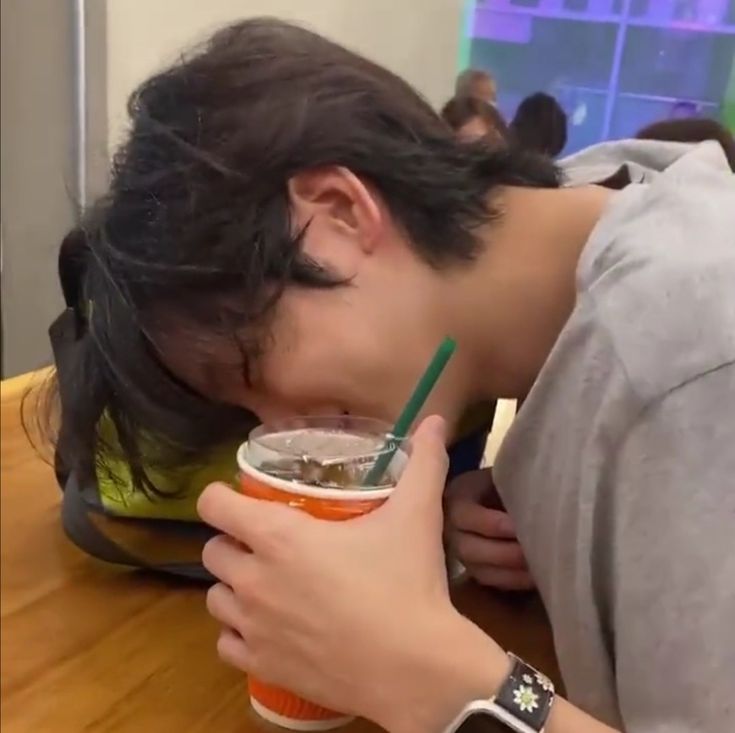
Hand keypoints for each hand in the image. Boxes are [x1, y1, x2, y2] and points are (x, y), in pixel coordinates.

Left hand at [198, 417, 507, 732]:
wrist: (416, 668)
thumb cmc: (407, 584)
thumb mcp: (417, 515)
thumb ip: (424, 462)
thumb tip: (434, 420)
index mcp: (279, 537)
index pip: (215, 505)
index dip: (220, 495)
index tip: (239, 496)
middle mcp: (254, 580)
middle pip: (213, 551)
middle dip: (233, 542)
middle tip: (267, 542)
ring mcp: (254, 628)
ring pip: (215, 599)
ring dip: (234, 586)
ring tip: (266, 584)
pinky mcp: (263, 666)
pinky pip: (227, 644)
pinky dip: (239, 633)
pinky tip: (267, 628)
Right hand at [445, 468, 533, 590]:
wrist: (491, 494)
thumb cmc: (500, 481)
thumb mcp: (500, 475)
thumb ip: (510, 482)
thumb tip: (538, 491)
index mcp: (456, 498)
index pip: (464, 515)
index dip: (491, 524)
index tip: (519, 526)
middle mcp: (451, 529)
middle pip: (468, 549)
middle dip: (504, 553)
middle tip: (535, 551)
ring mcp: (460, 553)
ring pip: (480, 571)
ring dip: (512, 572)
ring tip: (541, 567)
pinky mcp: (475, 570)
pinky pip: (492, 582)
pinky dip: (515, 581)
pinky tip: (537, 577)